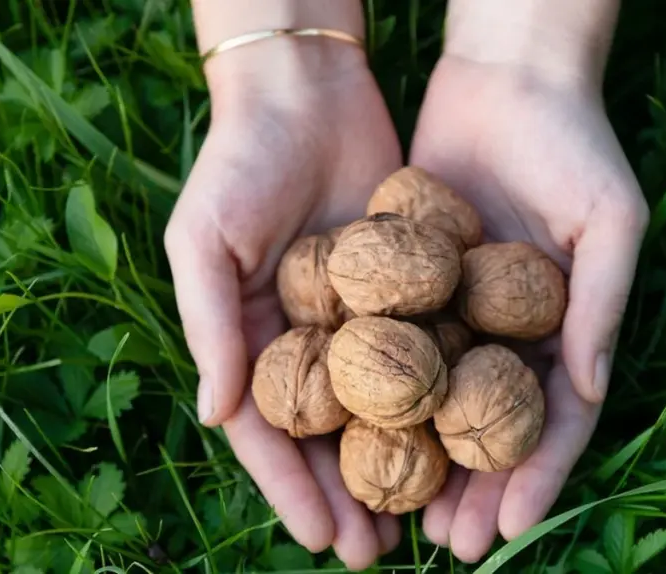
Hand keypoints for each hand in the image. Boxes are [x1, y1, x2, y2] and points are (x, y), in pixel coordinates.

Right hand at [163, 36, 402, 568]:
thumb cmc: (238, 163)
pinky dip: (437, 396)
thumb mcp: (204, 241)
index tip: (321, 539)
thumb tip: (217, 417)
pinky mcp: (405, 286)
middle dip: (352, 494)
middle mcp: (307, 338)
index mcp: (253, 338)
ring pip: (382, 405)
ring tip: (426, 519)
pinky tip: (461, 438)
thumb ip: (212, 326)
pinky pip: (423, 349)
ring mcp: (358, 317)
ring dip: (400, 462)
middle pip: (331, 434)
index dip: (292, 488)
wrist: (305, 90)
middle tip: (379, 551)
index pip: (270, 431)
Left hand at [407, 54, 648, 561]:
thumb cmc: (575, 142)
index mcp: (562, 328)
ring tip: (398, 516)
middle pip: (489, 425)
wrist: (506, 75)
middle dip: (475, 488)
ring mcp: (457, 309)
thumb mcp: (609, 218)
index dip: (536, 476)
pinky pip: (393, 344)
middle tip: (450, 545)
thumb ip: (600, 303)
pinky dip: (377, 394)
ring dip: (421, 460)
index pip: (554, 419)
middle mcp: (508, 329)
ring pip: (436, 400)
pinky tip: (353, 439)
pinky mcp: (409, 279)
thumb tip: (587, 389)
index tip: (511, 530)